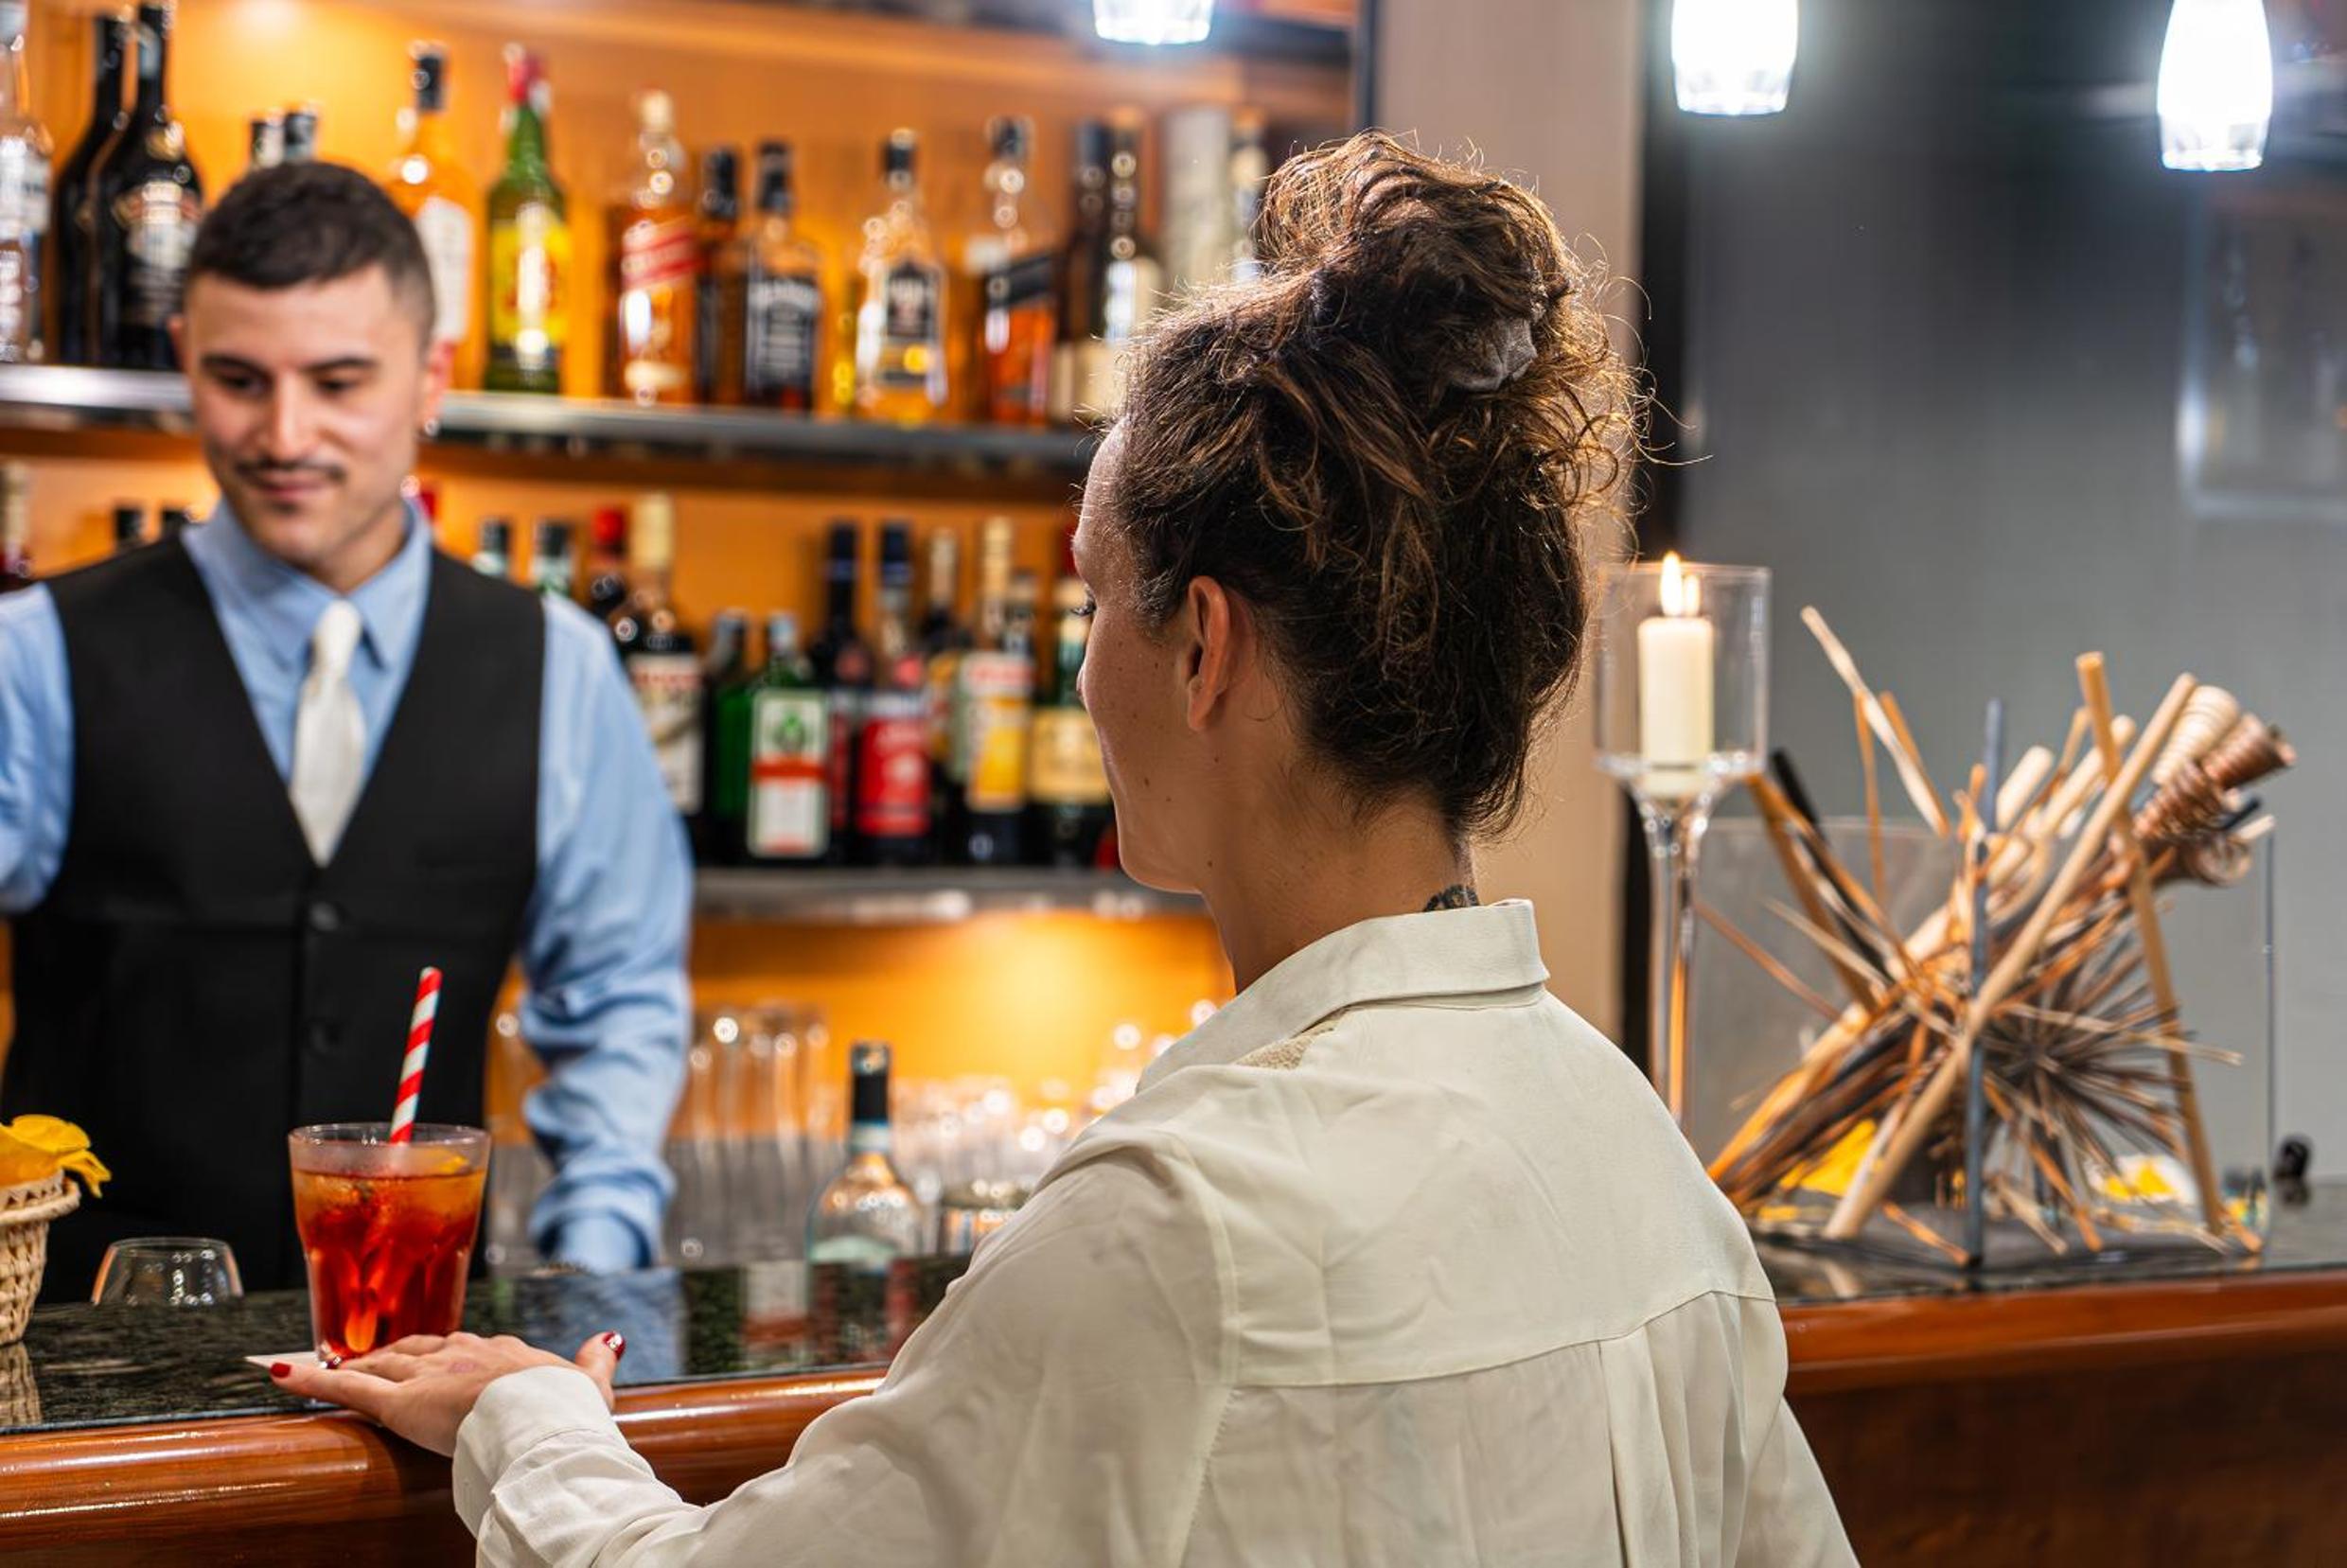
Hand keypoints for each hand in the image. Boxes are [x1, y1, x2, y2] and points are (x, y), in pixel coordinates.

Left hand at [269, 1330, 625, 1456]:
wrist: (546, 1422)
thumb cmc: (568, 1413)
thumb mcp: (590, 1386)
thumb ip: (595, 1362)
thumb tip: (610, 1341)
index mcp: (506, 1354)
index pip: (469, 1349)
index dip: (452, 1356)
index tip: (442, 1359)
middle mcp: (463, 1354)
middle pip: (420, 1349)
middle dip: (397, 1355)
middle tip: (377, 1359)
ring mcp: (429, 1375)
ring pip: (381, 1365)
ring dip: (351, 1364)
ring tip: (323, 1364)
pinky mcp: (399, 1402)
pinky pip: (345, 1387)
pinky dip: (308, 1378)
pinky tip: (277, 1373)